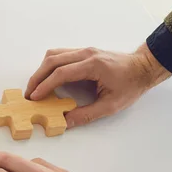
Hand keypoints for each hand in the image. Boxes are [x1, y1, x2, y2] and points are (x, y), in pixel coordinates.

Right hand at [25, 44, 170, 126]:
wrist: (143, 67)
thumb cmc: (131, 85)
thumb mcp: (111, 105)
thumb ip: (87, 114)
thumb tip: (65, 122)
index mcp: (93, 66)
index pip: (61, 73)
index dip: (45, 85)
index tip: (34, 97)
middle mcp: (86, 54)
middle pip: (52, 60)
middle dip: (37, 77)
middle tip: (29, 94)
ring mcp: (84, 50)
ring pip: (53, 55)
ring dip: (41, 70)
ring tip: (36, 87)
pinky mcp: (83, 51)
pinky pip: (60, 54)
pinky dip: (49, 66)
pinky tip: (47, 78)